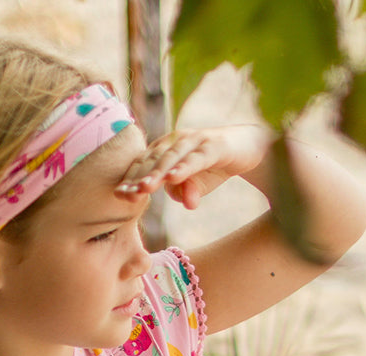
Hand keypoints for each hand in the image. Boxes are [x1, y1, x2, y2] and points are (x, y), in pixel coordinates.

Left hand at [116, 125, 269, 209]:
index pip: (143, 165)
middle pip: (152, 161)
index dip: (130, 179)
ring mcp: (195, 141)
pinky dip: (184, 168)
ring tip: (144, 189)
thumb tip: (186, 203)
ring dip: (157, 174)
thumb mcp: (196, 186)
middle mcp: (176, 141)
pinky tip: (173, 178)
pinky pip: (196, 158)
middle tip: (123, 195)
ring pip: (171, 158)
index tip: (117, 196)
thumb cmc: (213, 167)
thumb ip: (183, 193)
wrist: (248, 148)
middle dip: (137, 178)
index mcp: (165, 150)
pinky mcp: (214, 145)